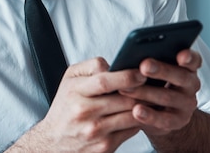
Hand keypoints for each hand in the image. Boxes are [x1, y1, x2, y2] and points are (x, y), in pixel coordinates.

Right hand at [8, 57, 145, 152]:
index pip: (104, 81)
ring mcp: (95, 131)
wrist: (54, 141)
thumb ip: (91, 66)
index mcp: (75, 91)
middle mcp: (84, 112)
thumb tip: (115, 65)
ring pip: (131, 116)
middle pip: (123, 99)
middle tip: (155, 86)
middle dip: (143, 92)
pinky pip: (131, 131)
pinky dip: (139, 122)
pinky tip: (141, 115)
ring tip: (152, 99)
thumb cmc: (65, 106)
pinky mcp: (105, 146)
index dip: (127, 77)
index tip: (141, 74)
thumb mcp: (69, 79)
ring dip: (145, 107)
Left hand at [118, 49, 201, 136]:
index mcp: (185, 67)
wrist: (158, 114)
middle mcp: (190, 85)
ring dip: (146, 92)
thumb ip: (138, 62)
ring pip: (168, 97)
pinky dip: (149, 115)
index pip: (192, 60)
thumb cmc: (150, 84)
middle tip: (144, 65)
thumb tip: (109, 58)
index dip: (189, 57)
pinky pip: (164, 119)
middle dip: (162, 70)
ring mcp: (186, 104)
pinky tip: (136, 111)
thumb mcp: (148, 71)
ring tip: (126, 89)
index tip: (181, 54)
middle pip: (181, 76)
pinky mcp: (178, 122)